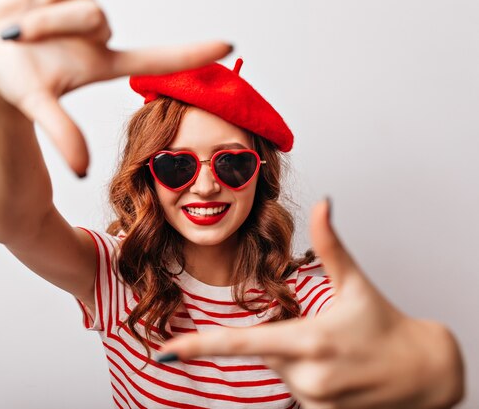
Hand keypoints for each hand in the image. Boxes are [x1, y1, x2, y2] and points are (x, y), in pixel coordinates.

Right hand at [0, 0, 231, 175]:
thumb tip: (81, 170)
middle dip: (58, 24)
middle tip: (24, 36)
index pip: (156, 58)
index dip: (190, 53)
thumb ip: (63, 133)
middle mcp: (98, 31)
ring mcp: (80, 4)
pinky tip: (23, 8)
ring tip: (18, 28)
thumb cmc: (19, 87)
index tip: (230, 47)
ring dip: (41, 14)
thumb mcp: (39, 106)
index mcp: (104, 61)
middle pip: (94, 16)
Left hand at [160, 199, 464, 408]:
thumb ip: (331, 244)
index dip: (201, 346)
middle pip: (264, 349)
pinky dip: (307, 374)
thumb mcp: (356, 284)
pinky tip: (337, 368)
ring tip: (335, 349)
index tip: (169, 350)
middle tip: (320, 329)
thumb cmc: (386, 326)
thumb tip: (322, 203)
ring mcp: (314, 398)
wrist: (423, 373)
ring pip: (280, 369)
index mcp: (309, 340)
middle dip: (281, 335)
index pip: (242, 343)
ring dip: (295, 355)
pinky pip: (296, 387)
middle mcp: (307, 375)